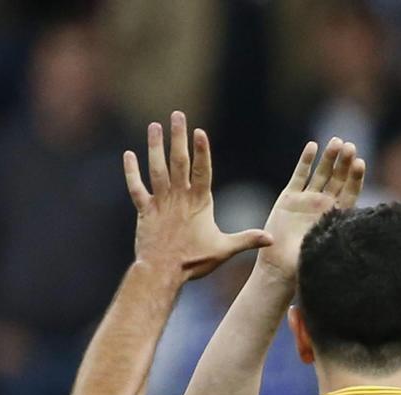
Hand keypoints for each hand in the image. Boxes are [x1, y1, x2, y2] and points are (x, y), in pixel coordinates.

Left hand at [125, 111, 271, 280]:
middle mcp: (179, 197)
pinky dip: (131, 171)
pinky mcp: (144, 210)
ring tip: (154, 126)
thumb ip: (247, 239)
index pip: (202, 170)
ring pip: (156, 168)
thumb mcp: (225, 249)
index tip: (199, 131)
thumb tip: (272, 239)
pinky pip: (136, 187)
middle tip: (177, 115)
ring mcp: (160, 202)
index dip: (201, 150)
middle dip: (178, 137)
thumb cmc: (194, 261)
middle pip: (178, 161)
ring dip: (155, 146)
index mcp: (199, 203)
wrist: (162, 272)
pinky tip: (128, 154)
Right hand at [256, 137, 365, 278]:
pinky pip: (299, 176)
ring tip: (336, 141)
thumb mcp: (325, 248)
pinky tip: (312, 146)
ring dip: (329, 158)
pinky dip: (305, 161)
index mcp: (337, 216)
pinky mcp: (289, 197)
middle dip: (344, 163)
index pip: (350, 192)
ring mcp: (308, 199)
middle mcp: (325, 205)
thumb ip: (337, 236)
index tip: (360, 163)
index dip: (355, 177)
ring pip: (321, 174)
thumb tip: (357, 229)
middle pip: (338, 179)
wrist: (279, 266)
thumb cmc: (304, 262)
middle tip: (350, 146)